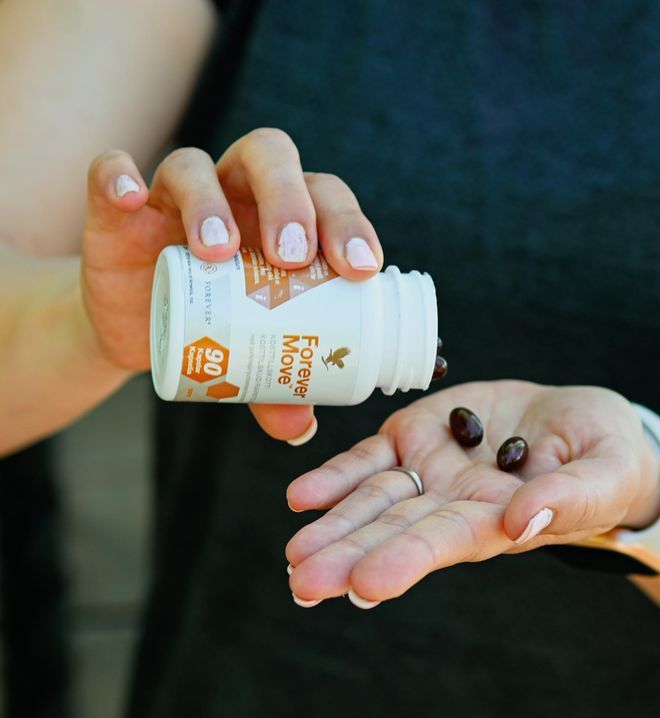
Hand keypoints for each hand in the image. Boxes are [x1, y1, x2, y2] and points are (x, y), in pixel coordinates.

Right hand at [81, 128, 382, 439]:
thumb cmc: (213, 328)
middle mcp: (235, 192)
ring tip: (218, 252)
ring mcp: (174, 196)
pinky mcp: (119, 211)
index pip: (324, 197)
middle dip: (288, 201)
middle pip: (269, 159)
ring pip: (194, 167)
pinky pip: (111, 174)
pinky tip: (128, 198)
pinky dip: (117, 177)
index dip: (347, 222)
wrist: (139, 325)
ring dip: (209, 202)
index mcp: (281, 218)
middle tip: (292, 258)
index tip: (360, 268)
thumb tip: (300, 429)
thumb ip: (276, 385)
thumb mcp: (248, 356)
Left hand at [285, 381, 659, 605]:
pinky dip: (337, 476)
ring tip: (294, 552)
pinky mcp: (416, 433)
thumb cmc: (605, 456)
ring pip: (374, 499)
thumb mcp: (606, 472)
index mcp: (498, 521)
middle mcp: (453, 503)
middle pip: (395, 529)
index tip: (366, 584)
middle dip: (350, 555)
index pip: (447, 542)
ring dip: (333, 524)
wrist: (578, 422)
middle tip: (305, 582)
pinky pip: (371, 458)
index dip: (408, 559)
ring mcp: (430, 469)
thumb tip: (523, 520)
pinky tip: (302, 497)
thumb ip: (571, 497)